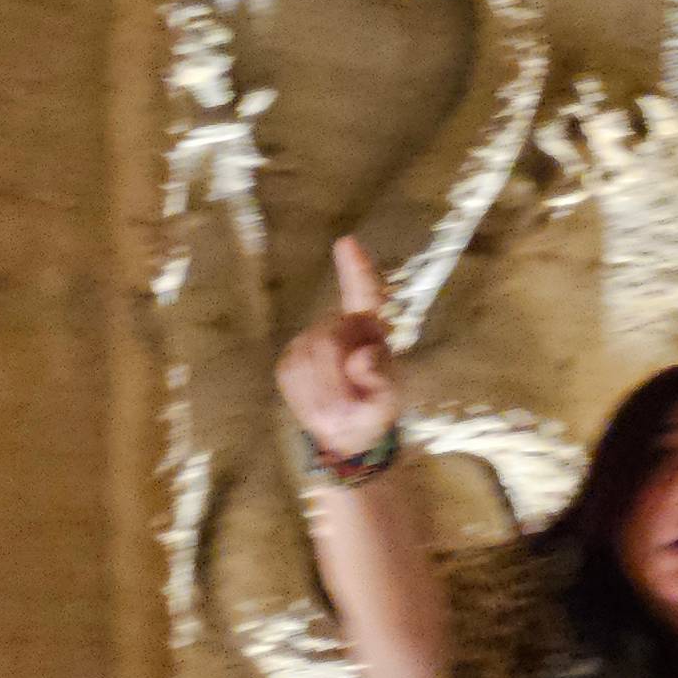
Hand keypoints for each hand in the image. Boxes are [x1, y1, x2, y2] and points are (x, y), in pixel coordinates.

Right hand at [277, 238, 398, 458]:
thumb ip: (381, 380)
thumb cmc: (375, 408)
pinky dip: (306, 398)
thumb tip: (362, 358)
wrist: (348, 434)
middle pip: (328, 339)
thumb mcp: (388, 401)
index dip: (356, 269)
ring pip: (308, 359)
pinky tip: (319, 407)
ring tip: (339, 410)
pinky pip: (293, 376)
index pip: (364, 294)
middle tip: (351, 407)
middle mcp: (340, 324)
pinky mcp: (290, 359)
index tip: (347, 242)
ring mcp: (311, 339)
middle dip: (337, 379)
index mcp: (372, 328)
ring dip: (324, 394)